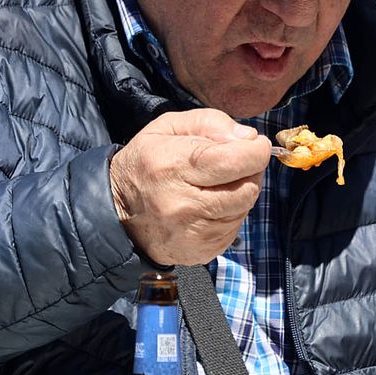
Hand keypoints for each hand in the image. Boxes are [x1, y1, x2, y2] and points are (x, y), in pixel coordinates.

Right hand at [109, 108, 271, 265]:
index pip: (231, 162)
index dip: (255, 152)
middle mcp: (183, 205)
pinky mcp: (201, 252)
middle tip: (238, 162)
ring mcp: (193, 234)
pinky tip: (211, 205)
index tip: (257, 145)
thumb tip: (248, 138)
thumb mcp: (168, 127)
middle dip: (251, 171)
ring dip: (241, 192)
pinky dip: (231, 213)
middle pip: (246, 189)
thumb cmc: (148, 162)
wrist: (118, 213)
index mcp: (173, 168)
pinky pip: (234, 227)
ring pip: (244, 208)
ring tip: (218, 184)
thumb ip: (210, 122)